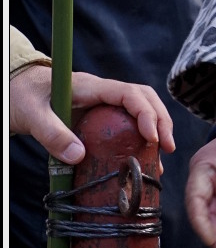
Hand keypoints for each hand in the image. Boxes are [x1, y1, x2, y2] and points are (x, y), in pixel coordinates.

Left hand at [9, 65, 175, 165]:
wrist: (16, 90)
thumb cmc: (22, 97)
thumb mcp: (33, 116)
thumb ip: (53, 135)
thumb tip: (80, 156)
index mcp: (92, 87)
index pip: (130, 94)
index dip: (147, 114)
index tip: (152, 138)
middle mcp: (104, 92)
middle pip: (145, 99)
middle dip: (161, 121)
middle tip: (167, 148)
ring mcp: (104, 103)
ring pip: (142, 109)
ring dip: (157, 129)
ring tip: (161, 157)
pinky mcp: (101, 116)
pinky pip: (128, 122)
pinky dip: (140, 139)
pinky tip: (142, 159)